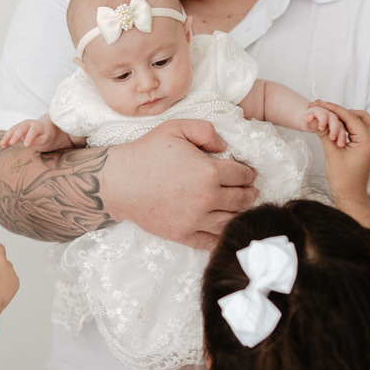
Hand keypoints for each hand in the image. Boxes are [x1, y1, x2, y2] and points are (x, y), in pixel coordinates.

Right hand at [0, 118, 70, 151]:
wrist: (43, 129)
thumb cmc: (45, 135)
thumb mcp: (45, 138)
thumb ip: (37, 140)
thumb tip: (27, 144)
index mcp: (37, 125)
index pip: (33, 130)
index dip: (29, 137)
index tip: (26, 145)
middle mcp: (28, 123)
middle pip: (21, 128)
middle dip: (16, 135)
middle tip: (12, 143)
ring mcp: (21, 125)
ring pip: (13, 129)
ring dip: (7, 137)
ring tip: (3, 145)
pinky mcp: (16, 129)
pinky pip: (10, 133)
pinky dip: (5, 138)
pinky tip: (2, 145)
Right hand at [102, 119, 257, 248]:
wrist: (119, 182)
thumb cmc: (146, 153)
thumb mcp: (176, 128)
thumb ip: (206, 131)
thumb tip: (225, 147)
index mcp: (208, 172)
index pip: (243, 175)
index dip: (249, 173)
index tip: (249, 173)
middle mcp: (206, 198)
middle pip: (242, 200)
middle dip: (249, 193)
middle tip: (250, 191)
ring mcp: (195, 219)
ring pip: (231, 221)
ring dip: (240, 214)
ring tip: (239, 208)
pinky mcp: (183, 234)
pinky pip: (212, 241)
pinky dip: (222, 236)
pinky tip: (223, 228)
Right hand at [311, 101, 369, 227]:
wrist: (350, 194)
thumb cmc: (343, 177)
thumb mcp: (332, 153)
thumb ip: (325, 133)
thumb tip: (315, 117)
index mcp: (368, 141)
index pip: (349, 117)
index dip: (333, 109)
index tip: (320, 103)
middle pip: (358, 116)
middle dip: (340, 111)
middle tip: (324, 107)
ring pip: (360, 121)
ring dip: (345, 117)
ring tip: (328, 115)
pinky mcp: (367, 147)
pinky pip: (359, 130)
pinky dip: (348, 125)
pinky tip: (334, 124)